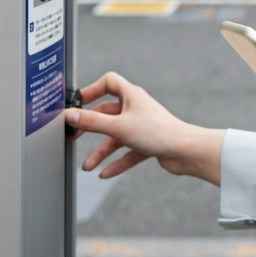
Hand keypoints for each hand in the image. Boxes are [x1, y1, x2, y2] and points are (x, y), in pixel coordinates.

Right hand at [66, 72, 223, 183]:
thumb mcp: (118, 127)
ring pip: (116, 137)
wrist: (186, 152)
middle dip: (90, 126)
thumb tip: (69, 115)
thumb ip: (92, 122)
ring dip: (101, 151)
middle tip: (74, 135)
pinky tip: (104, 173)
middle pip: (107, 114)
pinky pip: (127, 152)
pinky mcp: (148, 143)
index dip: (92, 90)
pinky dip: (116, 162)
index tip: (77, 102)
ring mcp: (142, 126)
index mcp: (131, 96)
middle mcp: (136, 109)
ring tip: (88, 166)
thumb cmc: (158, 132)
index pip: (108, 83)